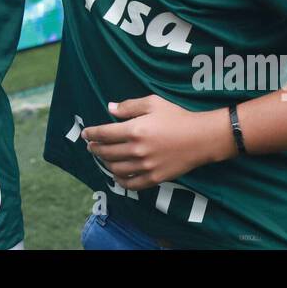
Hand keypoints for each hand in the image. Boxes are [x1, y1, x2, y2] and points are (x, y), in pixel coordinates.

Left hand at [82, 96, 230, 190]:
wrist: (201, 138)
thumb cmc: (177, 117)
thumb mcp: (153, 103)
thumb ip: (129, 106)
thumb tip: (110, 108)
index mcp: (135, 130)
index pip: (104, 134)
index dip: (91, 134)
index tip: (86, 134)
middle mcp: (137, 150)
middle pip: (107, 152)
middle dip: (95, 148)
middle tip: (91, 146)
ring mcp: (145, 166)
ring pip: (116, 169)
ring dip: (105, 163)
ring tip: (103, 158)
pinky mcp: (155, 178)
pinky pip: (131, 184)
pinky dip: (120, 180)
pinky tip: (116, 175)